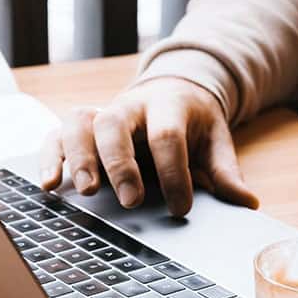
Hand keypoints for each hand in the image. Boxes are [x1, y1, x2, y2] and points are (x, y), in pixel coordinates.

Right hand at [39, 77, 258, 215]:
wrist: (171, 89)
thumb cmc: (191, 122)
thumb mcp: (214, 140)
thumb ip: (225, 171)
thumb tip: (247, 203)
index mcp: (167, 106)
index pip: (167, 134)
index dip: (173, 172)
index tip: (181, 208)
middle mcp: (129, 106)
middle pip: (114, 124)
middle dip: (120, 163)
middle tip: (131, 201)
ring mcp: (100, 114)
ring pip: (78, 124)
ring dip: (79, 157)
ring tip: (87, 191)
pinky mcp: (79, 128)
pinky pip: (55, 135)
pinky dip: (49, 157)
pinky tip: (50, 184)